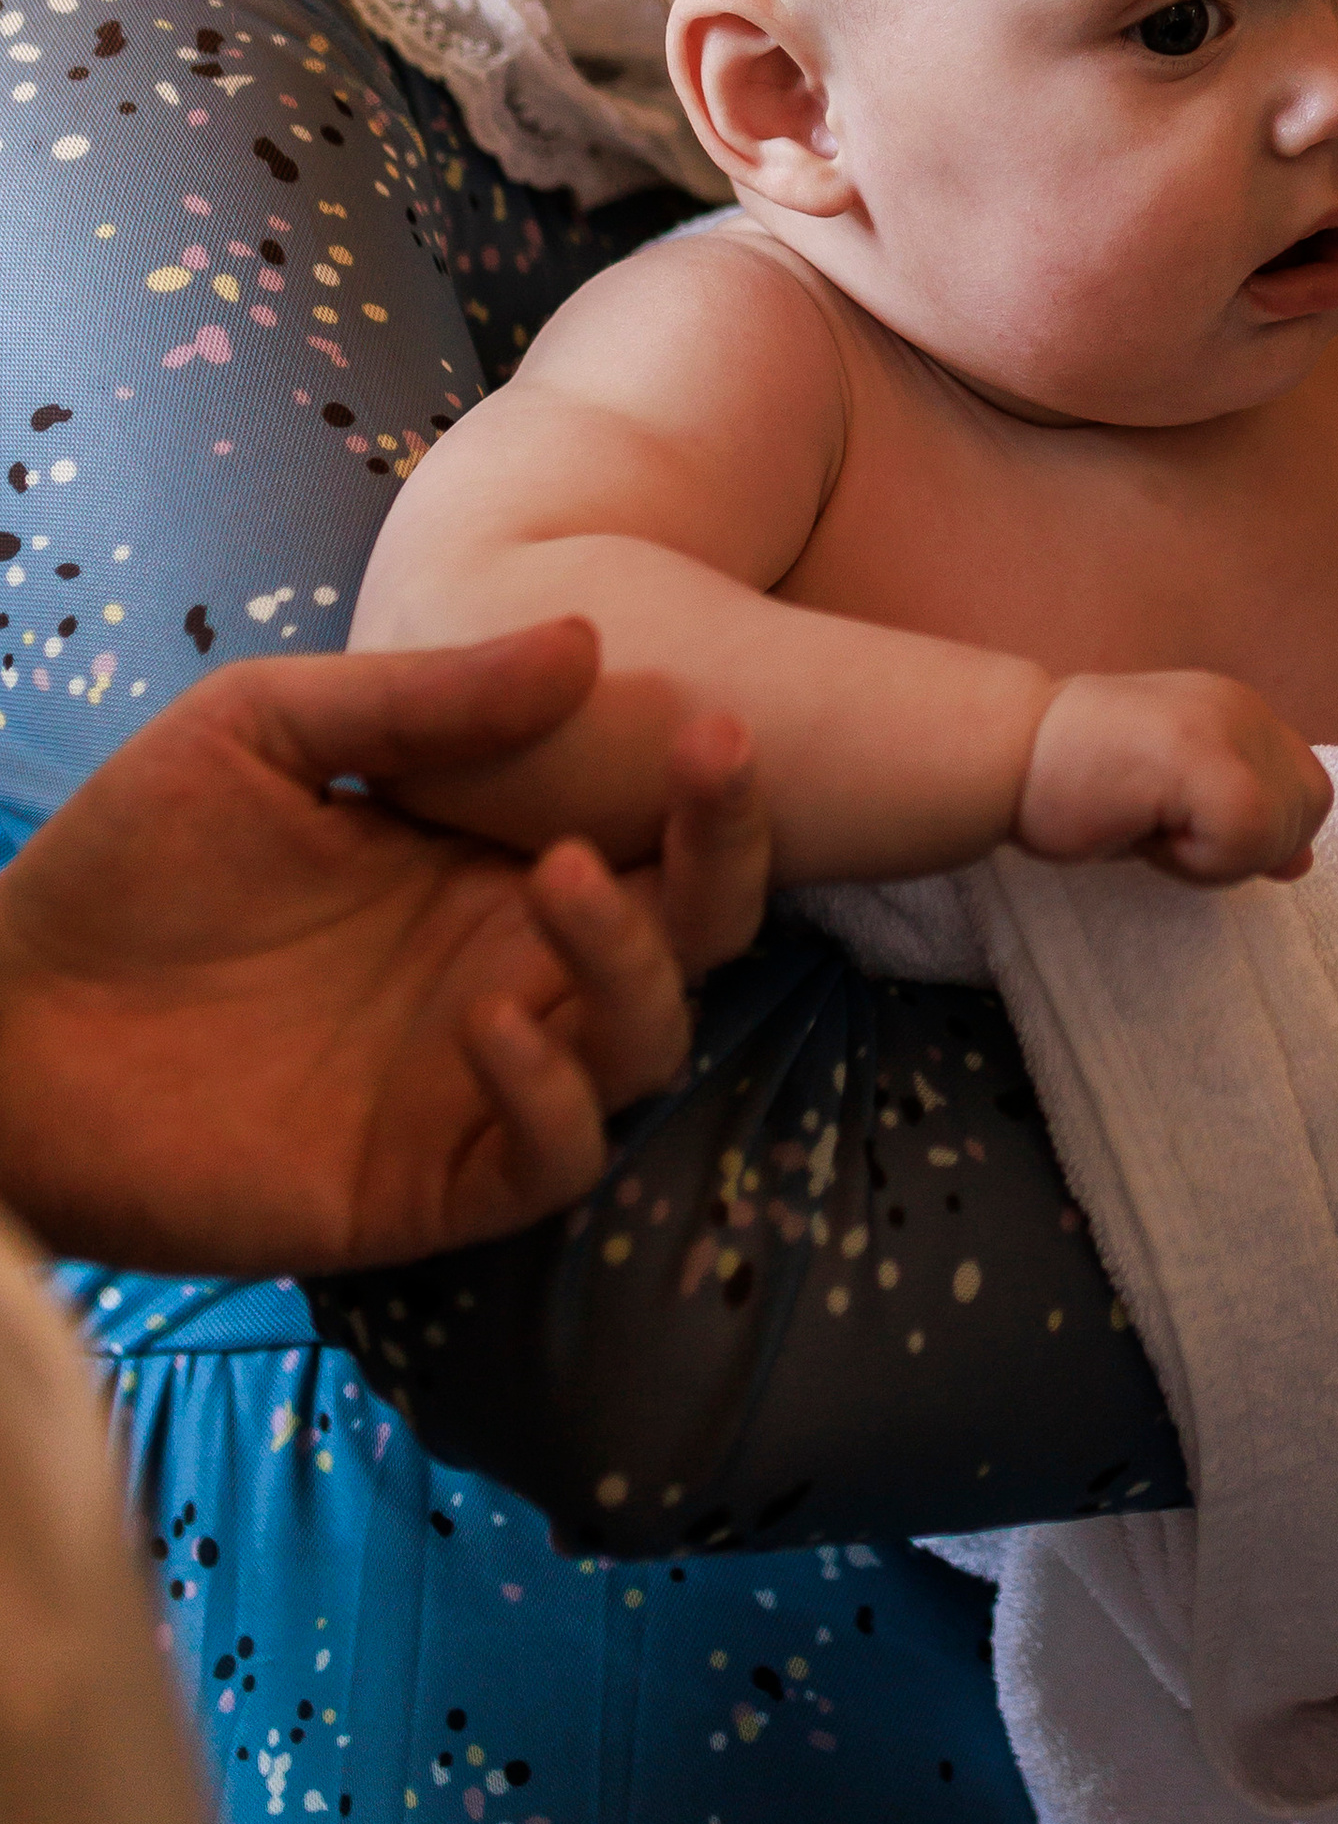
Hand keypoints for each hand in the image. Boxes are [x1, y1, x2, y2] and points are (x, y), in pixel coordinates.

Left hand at [0, 619, 769, 1275]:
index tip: (715, 713)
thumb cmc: (127, 863)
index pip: (649, 828)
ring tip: (549, 884)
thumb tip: (591, 642)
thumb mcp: (263, 731)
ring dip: (632, 962)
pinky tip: (490, 1024)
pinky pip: (553, 1158)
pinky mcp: (427, 1181)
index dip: (709, 785)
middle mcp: (513, 965)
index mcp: (492, 861)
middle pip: (692, 931)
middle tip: (709, 763)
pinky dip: (554, 1097)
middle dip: (725, 852)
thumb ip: (424, 699)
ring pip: (644, 1043)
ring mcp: (478, 1079)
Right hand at [1017, 668, 1333, 884]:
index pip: (1306, 791)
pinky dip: (1198, 859)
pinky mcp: (1208, 758)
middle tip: (1162, 828)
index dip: (1260, 831)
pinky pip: (1245, 840)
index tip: (1186, 827)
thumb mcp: (1174, 802)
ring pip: (1279, 831)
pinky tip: (1145, 830)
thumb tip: (1302, 862)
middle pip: (1306, 812)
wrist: (1007, 751)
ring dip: (1216, 855)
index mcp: (1239, 710)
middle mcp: (1244, 707)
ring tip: (1149, 823)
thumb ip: (1240, 816)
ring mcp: (1229, 726)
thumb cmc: (1074, 780)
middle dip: (1241, 847)